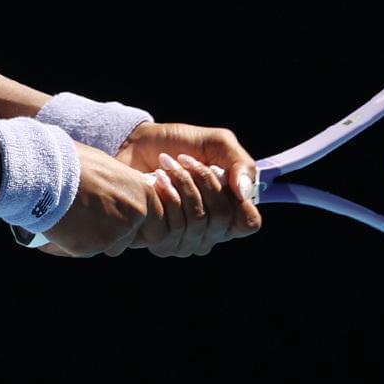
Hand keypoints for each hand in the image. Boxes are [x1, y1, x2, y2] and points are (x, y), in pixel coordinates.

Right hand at [38, 144, 168, 257]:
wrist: (46, 173)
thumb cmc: (73, 162)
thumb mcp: (107, 168)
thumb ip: (121, 186)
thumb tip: (118, 193)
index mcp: (143, 194)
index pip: (159, 221)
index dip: (141, 224)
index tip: (126, 220)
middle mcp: (134, 217)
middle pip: (132, 238)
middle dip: (118, 235)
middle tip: (96, 222)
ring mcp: (113, 235)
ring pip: (110, 246)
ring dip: (96, 239)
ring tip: (75, 219)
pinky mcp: (90, 248)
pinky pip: (86, 249)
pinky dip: (75, 241)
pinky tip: (62, 224)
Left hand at [114, 122, 262, 246]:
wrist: (135, 144)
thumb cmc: (178, 144)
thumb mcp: (216, 143)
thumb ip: (240, 163)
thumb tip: (244, 194)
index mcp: (228, 210)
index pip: (249, 223)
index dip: (240, 201)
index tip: (221, 173)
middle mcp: (209, 231)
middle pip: (223, 217)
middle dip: (205, 180)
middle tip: (185, 159)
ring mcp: (186, 239)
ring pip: (199, 221)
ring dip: (183, 183)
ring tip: (167, 164)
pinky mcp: (160, 239)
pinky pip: (175, 226)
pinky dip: (167, 193)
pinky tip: (156, 180)